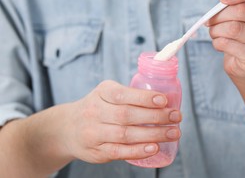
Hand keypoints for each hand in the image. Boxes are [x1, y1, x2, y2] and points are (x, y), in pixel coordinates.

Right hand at [61, 80, 181, 162]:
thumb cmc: (98, 107)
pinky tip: (154, 148)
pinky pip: (119, 151)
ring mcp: (94, 132)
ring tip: (173, 133)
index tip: (164, 100)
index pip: (124, 94)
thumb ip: (131, 94)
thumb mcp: (108, 92)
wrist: (67, 128)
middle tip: (176, 117)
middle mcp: (95, 111)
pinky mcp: (97, 151)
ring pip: (126, 134)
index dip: (145, 98)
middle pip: (128, 115)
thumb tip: (166, 99)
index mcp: (102, 92)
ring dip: (153, 135)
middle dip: (156, 117)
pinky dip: (138, 150)